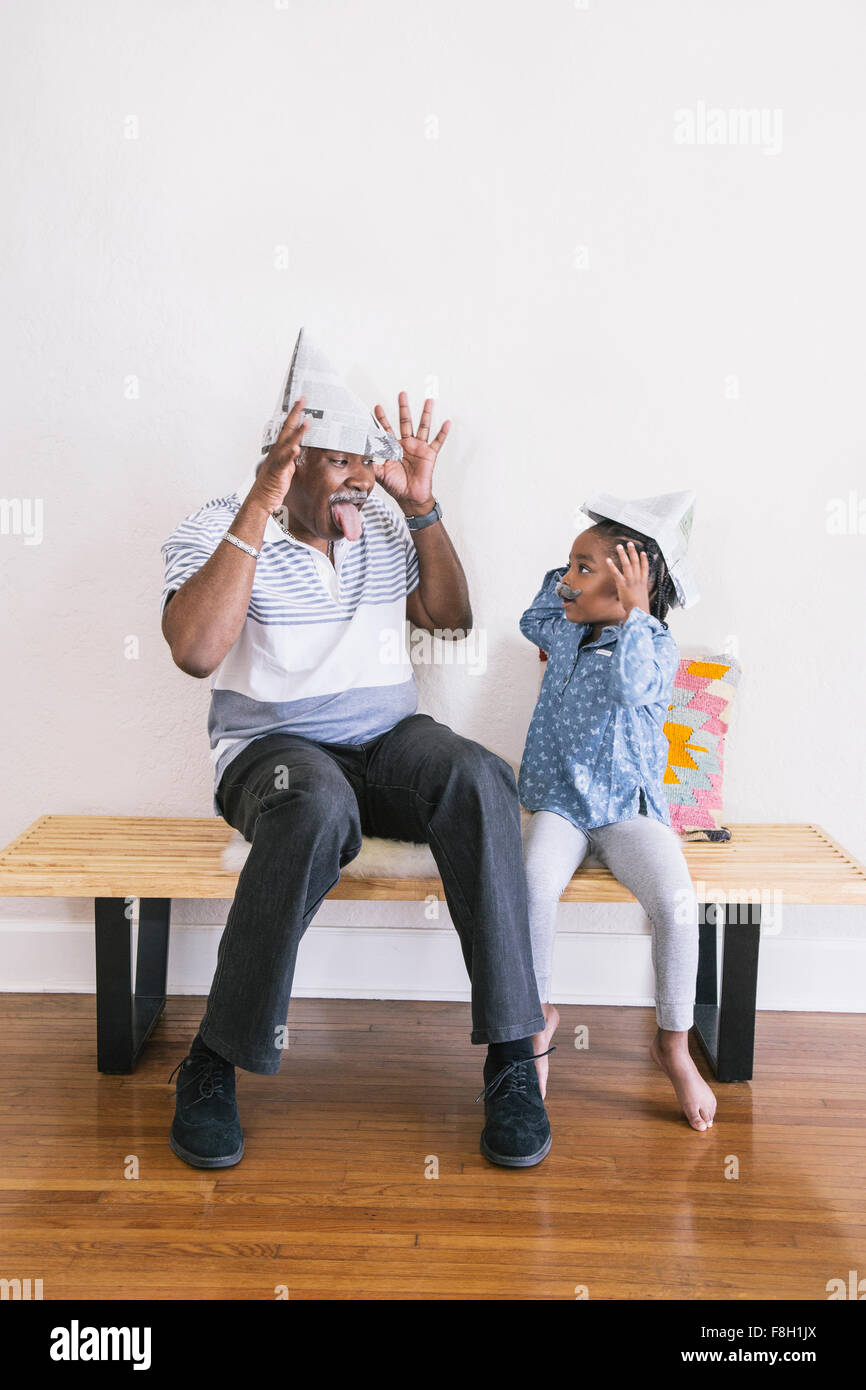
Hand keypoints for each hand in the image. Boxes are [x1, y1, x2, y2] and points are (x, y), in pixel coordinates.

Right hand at [247, 397, 308, 513]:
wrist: (262, 498)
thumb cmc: (273, 483)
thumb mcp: (286, 467)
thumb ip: (291, 457)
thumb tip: (297, 449)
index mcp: (280, 449)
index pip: (288, 427)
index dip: (295, 414)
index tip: (301, 401)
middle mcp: (278, 450)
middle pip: (287, 428)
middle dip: (295, 413)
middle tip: (303, 400)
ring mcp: (277, 459)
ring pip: (288, 442)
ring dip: (298, 432)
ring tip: (307, 421)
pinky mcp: (278, 470)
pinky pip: (285, 461)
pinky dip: (290, 454)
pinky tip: (296, 448)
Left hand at [372, 392, 449, 509]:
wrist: (410, 497)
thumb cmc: (396, 487)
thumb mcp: (379, 474)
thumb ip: (371, 463)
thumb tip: (359, 454)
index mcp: (393, 448)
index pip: (387, 430)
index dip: (381, 419)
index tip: (376, 407)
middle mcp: (406, 445)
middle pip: (405, 422)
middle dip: (403, 408)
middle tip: (402, 394)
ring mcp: (419, 448)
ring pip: (423, 427)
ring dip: (426, 414)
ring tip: (428, 401)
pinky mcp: (429, 454)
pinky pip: (438, 441)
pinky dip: (443, 432)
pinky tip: (447, 422)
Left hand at [606, 541, 650, 618]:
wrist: (639, 611)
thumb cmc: (640, 608)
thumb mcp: (642, 599)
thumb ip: (639, 594)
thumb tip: (637, 596)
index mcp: (643, 582)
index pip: (645, 568)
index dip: (644, 559)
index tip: (642, 552)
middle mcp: (638, 579)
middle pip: (636, 562)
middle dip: (632, 552)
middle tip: (629, 544)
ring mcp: (631, 580)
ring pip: (627, 564)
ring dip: (623, 554)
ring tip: (619, 546)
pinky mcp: (623, 584)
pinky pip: (616, 573)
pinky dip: (612, 566)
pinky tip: (608, 559)